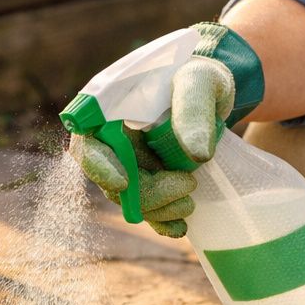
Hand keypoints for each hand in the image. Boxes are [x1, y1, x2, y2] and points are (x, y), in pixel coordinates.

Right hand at [68, 23, 263, 236]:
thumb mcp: (201, 82)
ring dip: (156, 207)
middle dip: (144, 192)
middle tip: (187, 186)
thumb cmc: (201, 77)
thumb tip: (197, 155)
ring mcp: (128, 158)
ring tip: (190, 201)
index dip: (98, 165)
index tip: (124, 182)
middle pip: (111, 176)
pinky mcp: (147, 176)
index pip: (88, 141)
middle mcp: (112, 136)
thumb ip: (194, 110)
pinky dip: (160, 220)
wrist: (216, 91)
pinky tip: (179, 227)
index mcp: (109, 106)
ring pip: (129, 195)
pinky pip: (145, 205)